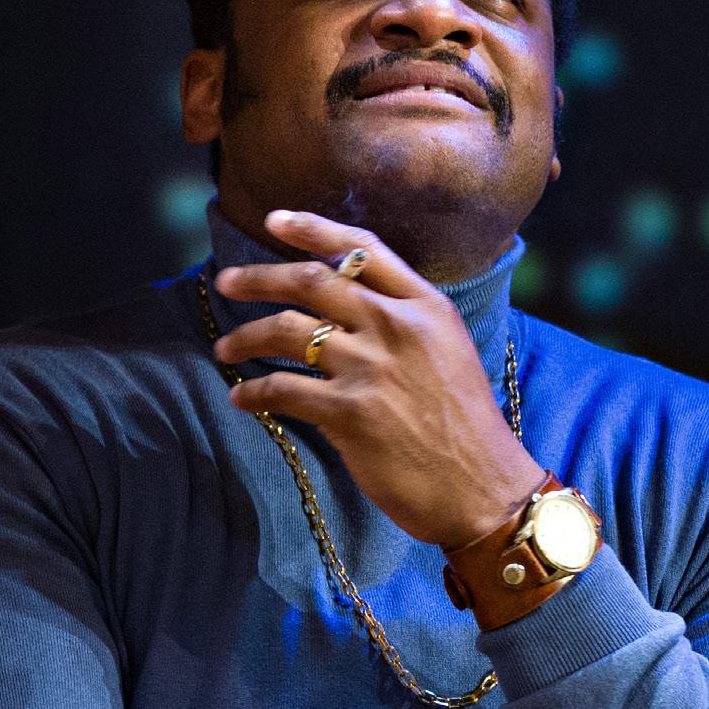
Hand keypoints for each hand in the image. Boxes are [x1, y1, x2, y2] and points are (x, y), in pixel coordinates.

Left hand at [212, 210, 546, 550]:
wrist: (484, 488)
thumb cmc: (466, 427)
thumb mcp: (449, 352)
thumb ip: (406, 322)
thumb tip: (348, 306)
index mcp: (427, 306)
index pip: (362, 249)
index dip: (313, 229)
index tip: (274, 220)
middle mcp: (398, 327)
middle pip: (311, 281)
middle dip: (258, 277)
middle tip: (226, 282)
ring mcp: (372, 368)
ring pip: (287, 331)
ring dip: (245, 337)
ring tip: (224, 348)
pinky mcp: (350, 413)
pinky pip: (282, 390)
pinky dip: (253, 393)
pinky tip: (241, 398)